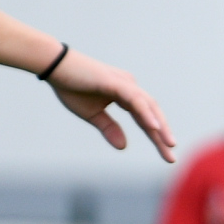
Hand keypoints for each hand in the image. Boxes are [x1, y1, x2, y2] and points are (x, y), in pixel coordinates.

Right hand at [48, 49, 176, 161]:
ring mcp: (125, 84)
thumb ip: (109, 128)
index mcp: (127, 95)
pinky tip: (154, 127)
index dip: (156, 137)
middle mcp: (131, 88)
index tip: (167, 156)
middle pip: (152, 114)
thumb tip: (124, 147)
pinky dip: (146, 113)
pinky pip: (136, 99)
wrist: (52, 66)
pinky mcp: (116, 82)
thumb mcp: (92, 115)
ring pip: (149, 107)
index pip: (146, 120)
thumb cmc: (70, 87)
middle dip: (163, 136)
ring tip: (169, 144)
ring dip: (160, 126)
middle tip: (171, 157)